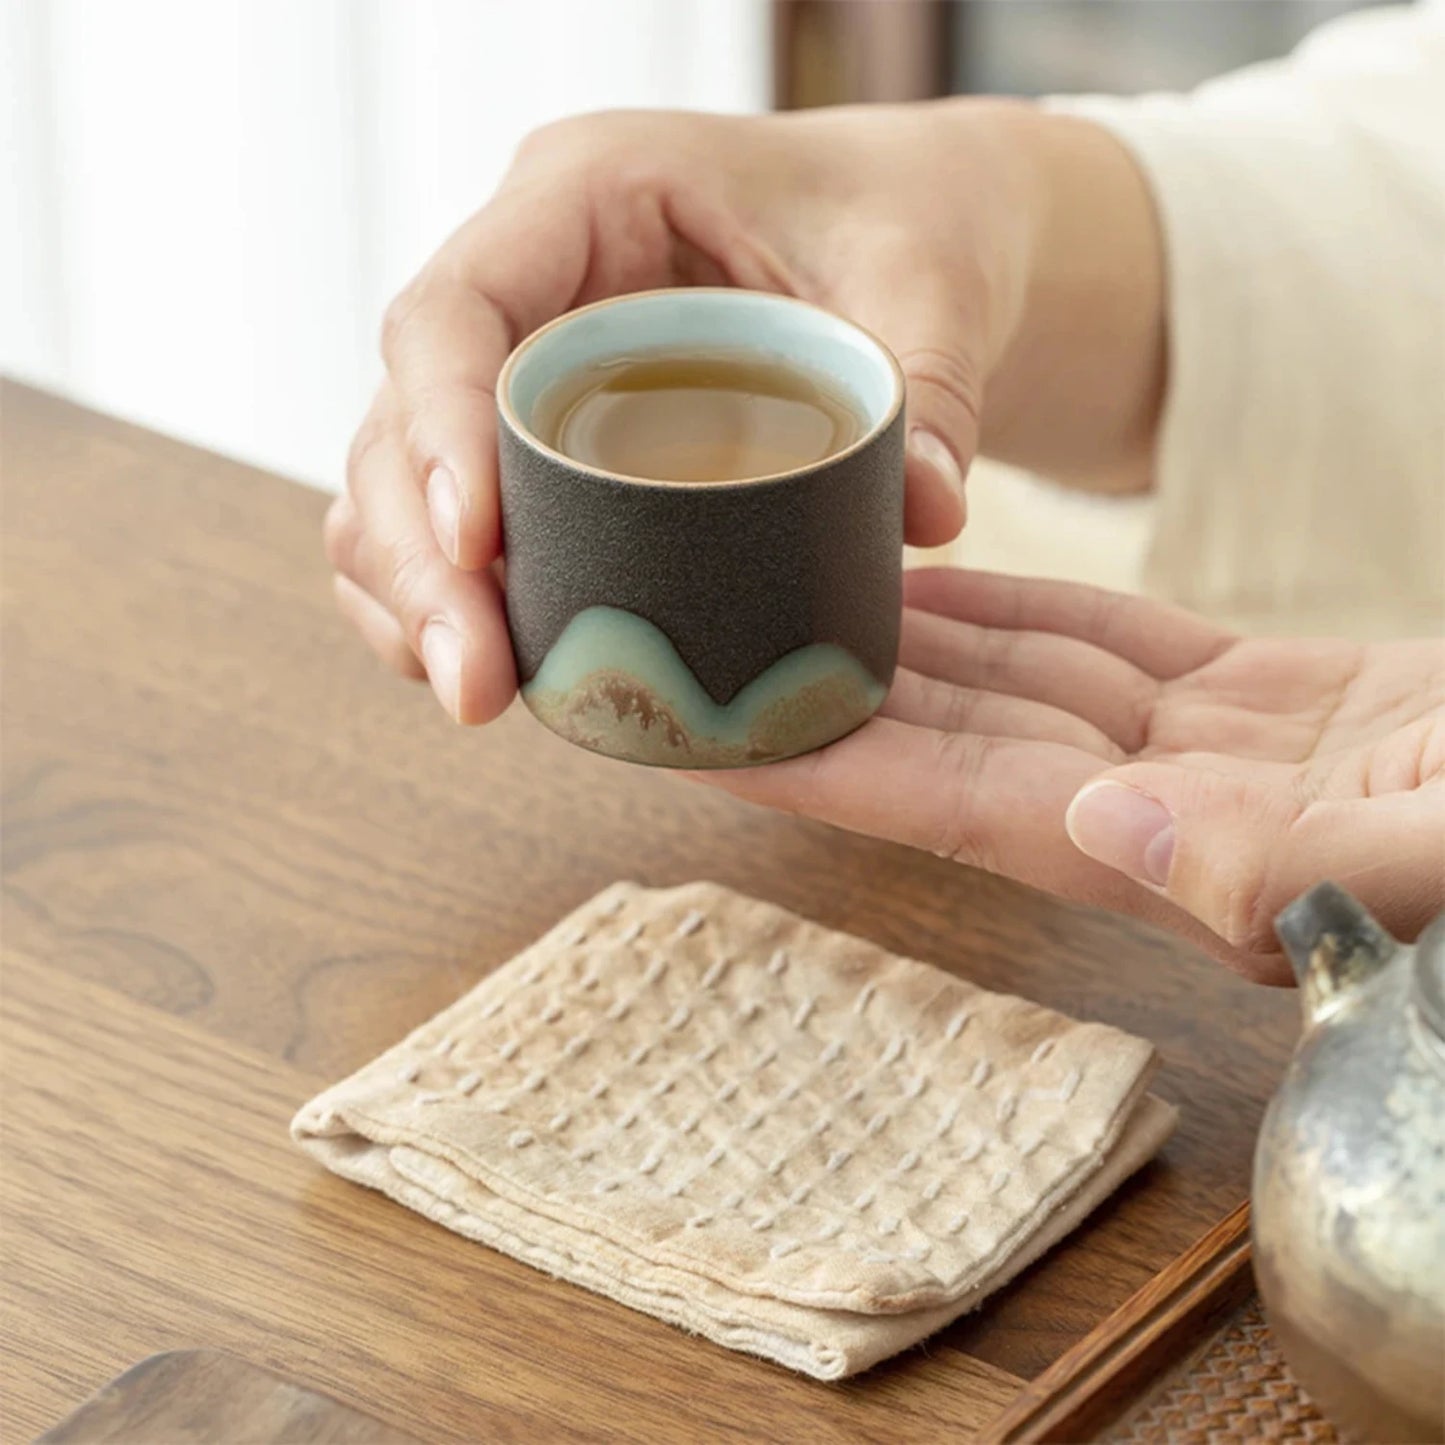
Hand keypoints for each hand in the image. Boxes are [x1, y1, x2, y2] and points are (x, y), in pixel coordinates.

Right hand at [325, 102, 1162, 720]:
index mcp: (587, 196)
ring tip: (475, 699)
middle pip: (401, 417)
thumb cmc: (906, 222)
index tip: (479, 545)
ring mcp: (521, 364)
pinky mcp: (543, 441)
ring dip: (416, 596)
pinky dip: (448, 599)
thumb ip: (933, 386)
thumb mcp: (933, 281)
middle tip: (476, 686)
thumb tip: (926, 517)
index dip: (443, 428)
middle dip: (420, 560)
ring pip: (400, 480)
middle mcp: (528, 280)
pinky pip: (454, 523)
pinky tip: (484, 678)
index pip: (458, 309)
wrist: (906, 229)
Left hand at [695, 568, 1444, 981]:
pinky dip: (1010, 609)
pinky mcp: (1256, 693)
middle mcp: (1168, 817)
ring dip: (900, 640)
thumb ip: (1284, 863)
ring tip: (786, 598)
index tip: (712, 730)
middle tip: (705, 654)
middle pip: (956, 744)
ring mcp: (1207, 751)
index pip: (960, 810)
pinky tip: (927, 579)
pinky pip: (1099, 641)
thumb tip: (1109, 828)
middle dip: (831, 700)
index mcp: (1190, 865)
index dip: (834, 766)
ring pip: (1014, 682)